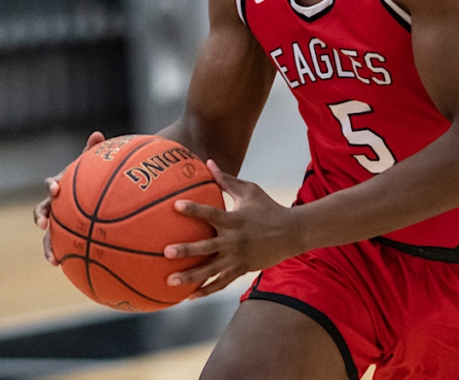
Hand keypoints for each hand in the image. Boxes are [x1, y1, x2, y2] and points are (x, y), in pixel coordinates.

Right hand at [34, 131, 104, 265]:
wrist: (99, 194)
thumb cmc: (97, 177)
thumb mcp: (95, 165)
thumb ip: (95, 151)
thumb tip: (98, 134)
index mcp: (61, 187)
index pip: (51, 184)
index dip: (51, 185)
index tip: (56, 189)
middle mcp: (56, 205)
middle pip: (42, 211)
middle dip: (40, 218)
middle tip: (43, 225)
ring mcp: (60, 222)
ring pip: (49, 235)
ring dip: (48, 247)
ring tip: (54, 260)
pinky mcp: (68, 236)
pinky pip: (65, 248)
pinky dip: (67, 257)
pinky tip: (72, 269)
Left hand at [164, 160, 300, 298]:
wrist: (292, 233)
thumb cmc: (268, 207)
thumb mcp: (250, 191)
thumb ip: (226, 180)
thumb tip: (209, 162)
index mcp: (235, 220)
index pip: (211, 213)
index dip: (194, 209)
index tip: (175, 206)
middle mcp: (235, 240)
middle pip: (207, 247)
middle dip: (186, 250)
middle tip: (166, 252)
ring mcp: (238, 257)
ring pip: (211, 270)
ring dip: (190, 277)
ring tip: (169, 280)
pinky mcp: (242, 269)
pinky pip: (221, 282)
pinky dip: (206, 290)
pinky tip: (189, 296)